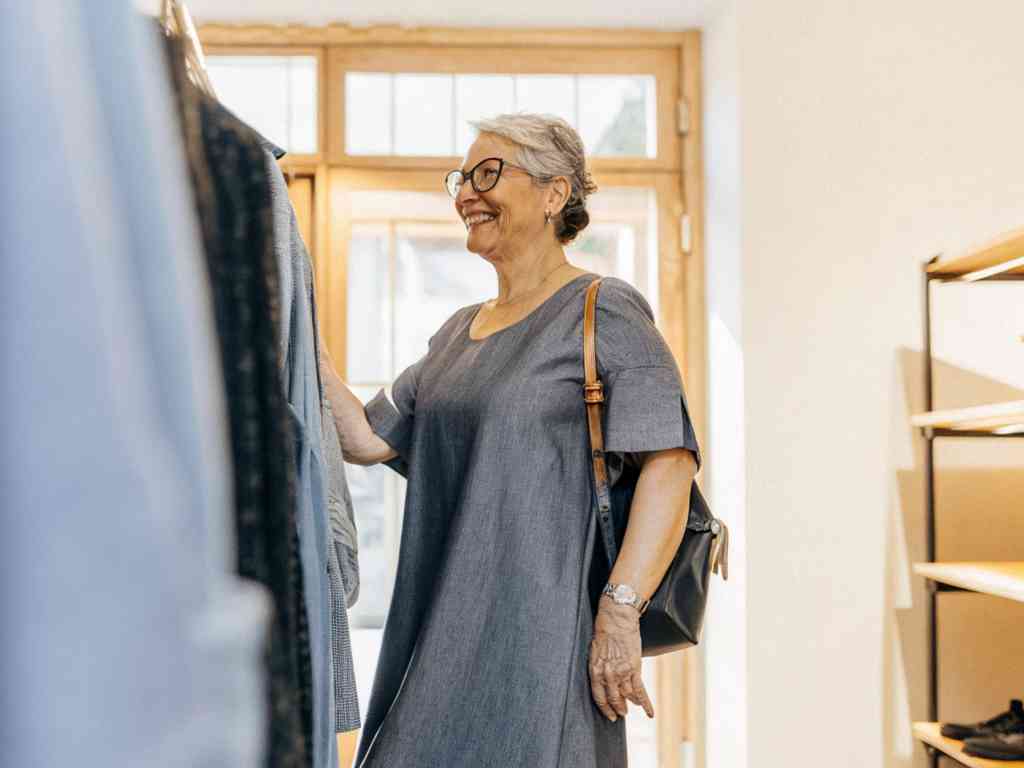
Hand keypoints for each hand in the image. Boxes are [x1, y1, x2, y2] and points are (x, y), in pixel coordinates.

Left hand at [588, 596, 653, 721]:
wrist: (617, 619)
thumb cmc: (604, 632)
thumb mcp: (595, 652)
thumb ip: (599, 668)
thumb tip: (603, 679)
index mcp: (596, 670)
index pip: (599, 696)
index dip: (605, 708)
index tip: (609, 715)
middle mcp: (608, 674)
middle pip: (613, 698)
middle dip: (617, 709)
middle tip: (620, 715)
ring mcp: (622, 672)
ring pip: (627, 696)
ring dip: (630, 704)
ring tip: (631, 708)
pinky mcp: (634, 669)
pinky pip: (640, 691)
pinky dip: (645, 703)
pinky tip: (649, 713)